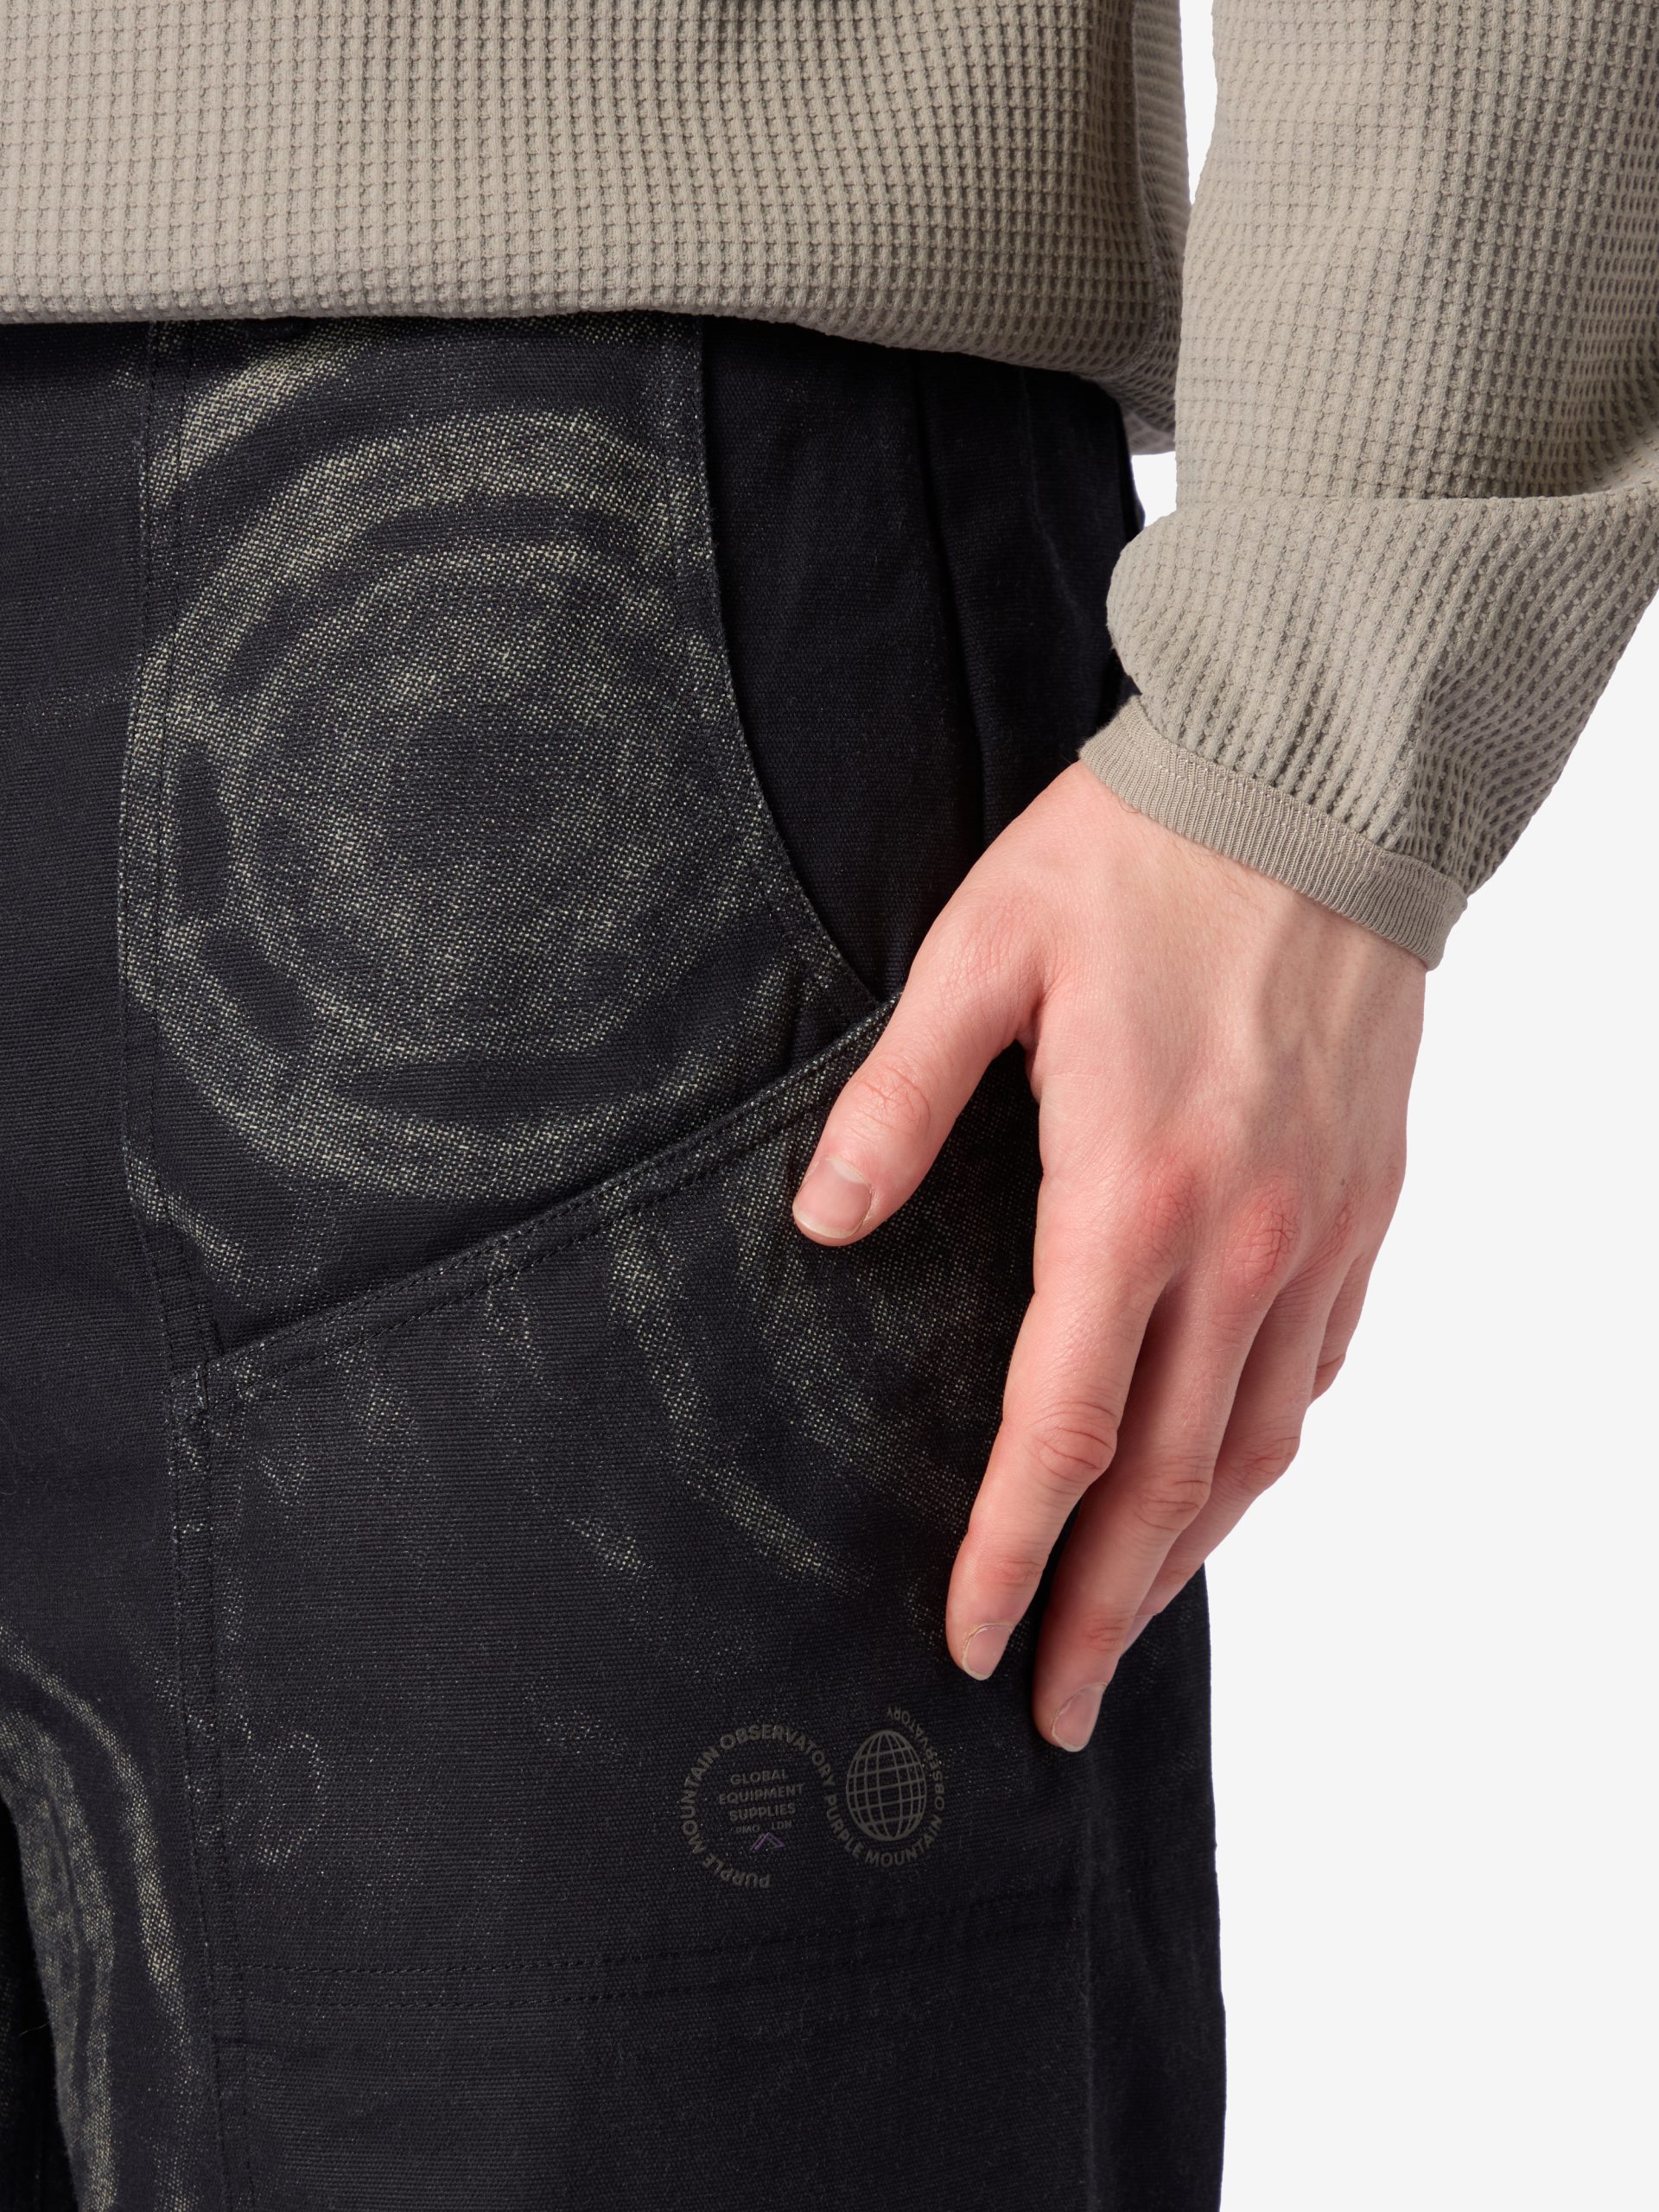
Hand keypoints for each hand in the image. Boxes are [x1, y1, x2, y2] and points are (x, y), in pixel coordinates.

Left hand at [792, 762, 1425, 1748]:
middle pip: (1166, 1483)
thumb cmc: (1138, 858)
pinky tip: (1226, 1480)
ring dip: (1191, 1555)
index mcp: (1127, 1195)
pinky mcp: (1365, 1202)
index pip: (1060, 1434)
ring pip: (1258, 1445)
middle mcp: (1239, 1241)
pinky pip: (1320, 1367)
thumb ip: (895, 1105)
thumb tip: (822, 1223)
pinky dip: (1265, 1449)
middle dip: (1106, 1611)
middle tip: (1060, 1709)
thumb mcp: (978, 955)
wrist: (1315, 790)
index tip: (973, 1644)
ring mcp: (1318, 1230)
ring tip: (1136, 1626)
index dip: (1010, 1557)